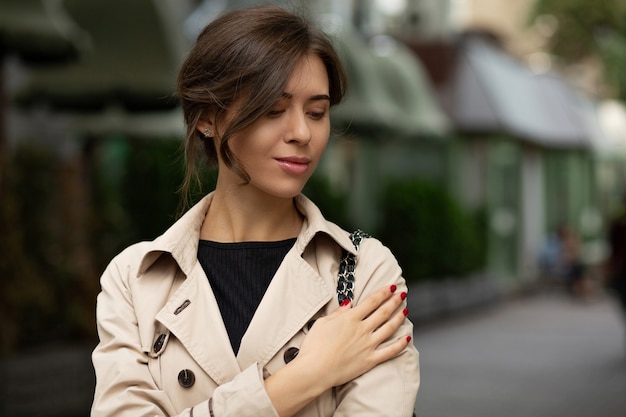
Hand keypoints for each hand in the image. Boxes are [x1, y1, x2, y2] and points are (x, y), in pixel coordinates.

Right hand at [296, 284, 410, 387]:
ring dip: (399, 317)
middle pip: (383, 312)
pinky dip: (400, 344)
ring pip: (389, 328)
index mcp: (350, 318)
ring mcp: (368, 345)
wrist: (315, 370)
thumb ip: (338, 313)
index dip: (383, 292)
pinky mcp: (370, 360)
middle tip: (402, 293)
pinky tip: (408, 338)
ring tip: (405, 309)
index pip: (372, 301)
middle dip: (394, 301)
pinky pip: (390, 351)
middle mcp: (362, 329)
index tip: (391, 286)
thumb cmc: (314, 346)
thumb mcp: (322, 323)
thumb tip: (349, 304)